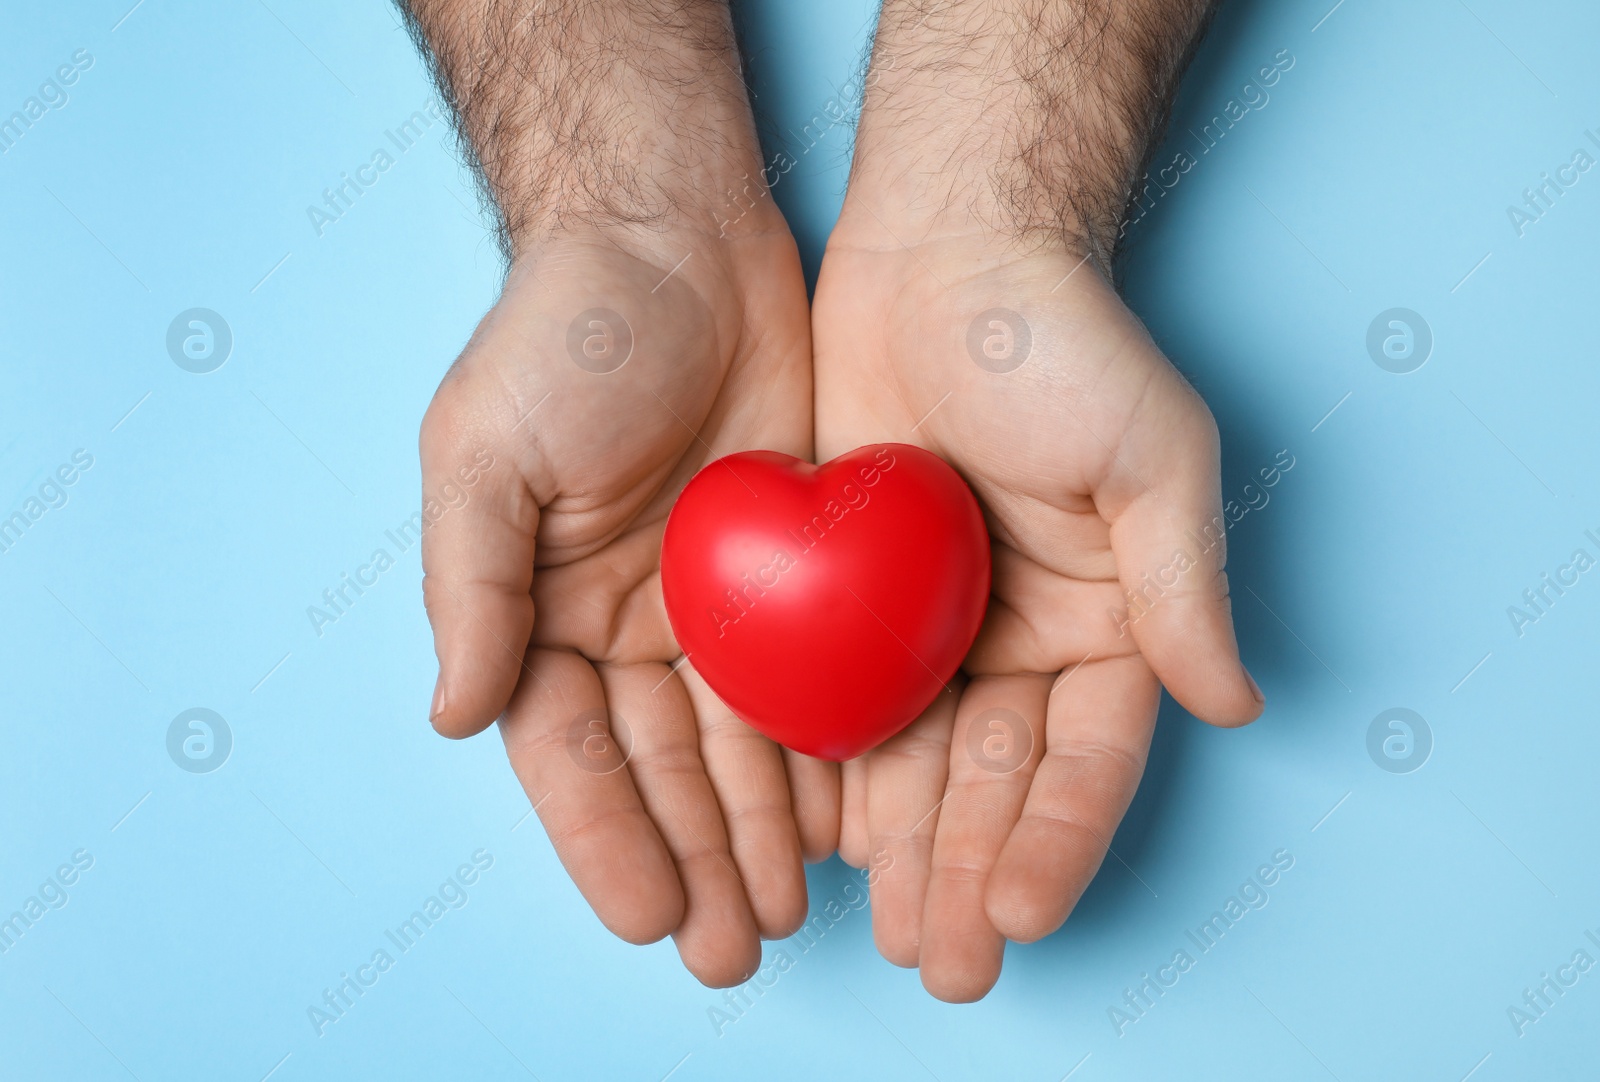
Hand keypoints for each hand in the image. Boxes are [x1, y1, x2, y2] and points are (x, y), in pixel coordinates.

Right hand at [403, 0, 838, 987]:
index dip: (604, 838)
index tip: (647, 919)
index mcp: (544, 610)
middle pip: (660, 771)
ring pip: (740, 746)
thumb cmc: (566, 333)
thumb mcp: (485, 450)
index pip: (568, 752)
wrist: (677, 234)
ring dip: (759, 834)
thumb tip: (454, 718)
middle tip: (735, 950)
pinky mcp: (797, 566)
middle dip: (694, 862)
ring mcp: (717, 601)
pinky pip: (810, 679)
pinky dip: (822, 755)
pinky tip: (846, 824)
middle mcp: (628, 623)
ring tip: (791, 918)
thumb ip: (472, 584)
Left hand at [813, 0, 1259, 1000]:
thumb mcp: (1149, 455)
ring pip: (918, 765)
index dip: (1056, 840)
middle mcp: (1023, 639)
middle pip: (997, 783)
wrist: (940, 252)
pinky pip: (840, 703)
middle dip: (973, 876)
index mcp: (1106, 621)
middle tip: (943, 966)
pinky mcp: (850, 599)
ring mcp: (933, 626)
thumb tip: (1233, 704)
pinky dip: (834, 777)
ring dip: (906, 855)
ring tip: (886, 936)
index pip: (1087, 758)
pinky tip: (818, 844)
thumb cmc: (1059, 341)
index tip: (1017, 916)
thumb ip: (1182, 585)